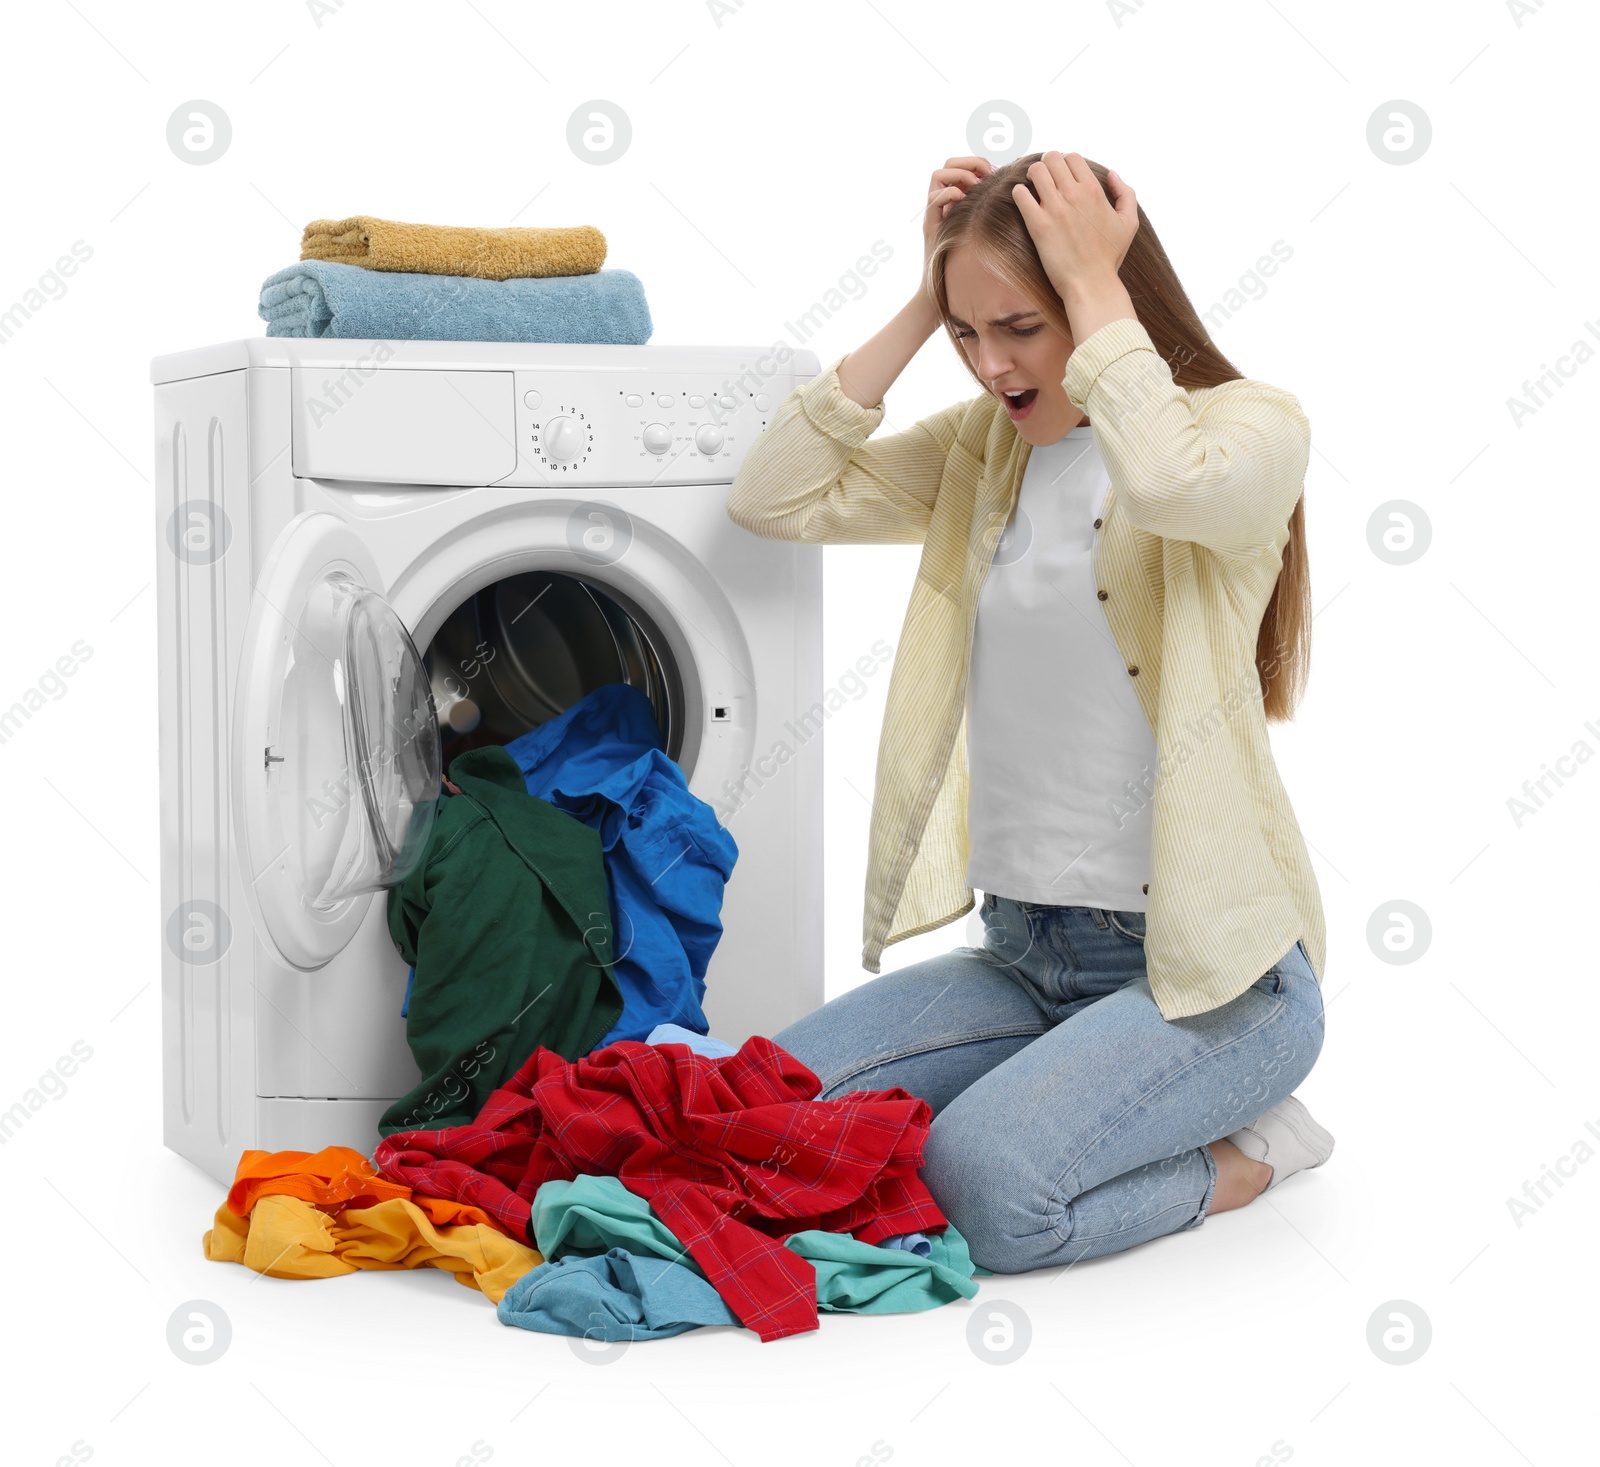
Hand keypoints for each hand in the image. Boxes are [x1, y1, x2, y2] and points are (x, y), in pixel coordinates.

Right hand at [922, 156, 992, 275]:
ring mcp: (934, 212)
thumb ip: (990, 208)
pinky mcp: (930, 225)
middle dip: (969, 163)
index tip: (994, 172)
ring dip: (959, 176)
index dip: (977, 162)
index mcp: (955, 198)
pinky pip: (934, 198)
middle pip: (947, 163)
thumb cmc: (972, 260)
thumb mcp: (985, 227)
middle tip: (985, 175)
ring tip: (974, 189)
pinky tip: (963, 203)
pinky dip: (950, 195)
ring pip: (937, 175)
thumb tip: (1013, 192)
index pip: (960, 164)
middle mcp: (942, 201)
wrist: (948, 286)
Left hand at [1012, 152, 1137, 301]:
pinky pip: (1020, 194)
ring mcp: (1055, 209)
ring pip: (1035, 171)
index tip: (1059, 175)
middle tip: (1042, 178)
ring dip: (1030, 175)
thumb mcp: (1129, 223)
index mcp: (1094, 190)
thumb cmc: (1109, 257)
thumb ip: (1126, 193)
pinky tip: (1023, 201)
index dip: (1063, 162)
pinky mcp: (1039, 225)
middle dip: (1045, 164)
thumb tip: (1111, 173)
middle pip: (1052, 158)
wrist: (1091, 285)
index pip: (1072, 157)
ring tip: (1030, 187)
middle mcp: (1074, 195)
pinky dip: (1019, 193)